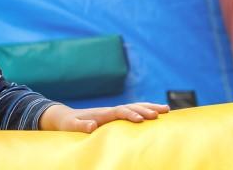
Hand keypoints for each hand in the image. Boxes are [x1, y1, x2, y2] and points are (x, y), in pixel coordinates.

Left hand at [39, 102, 169, 132]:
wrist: (65, 117)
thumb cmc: (68, 124)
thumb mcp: (70, 126)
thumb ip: (81, 126)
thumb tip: (93, 125)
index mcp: (102, 114)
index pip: (120, 112)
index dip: (131, 114)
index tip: (142, 119)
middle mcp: (110, 110)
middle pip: (132, 106)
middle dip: (147, 109)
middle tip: (161, 113)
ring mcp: (114, 111)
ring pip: (135, 106)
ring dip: (150, 107)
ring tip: (167, 109)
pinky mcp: (116, 115)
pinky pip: (133, 111)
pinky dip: (145, 110)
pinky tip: (157, 113)